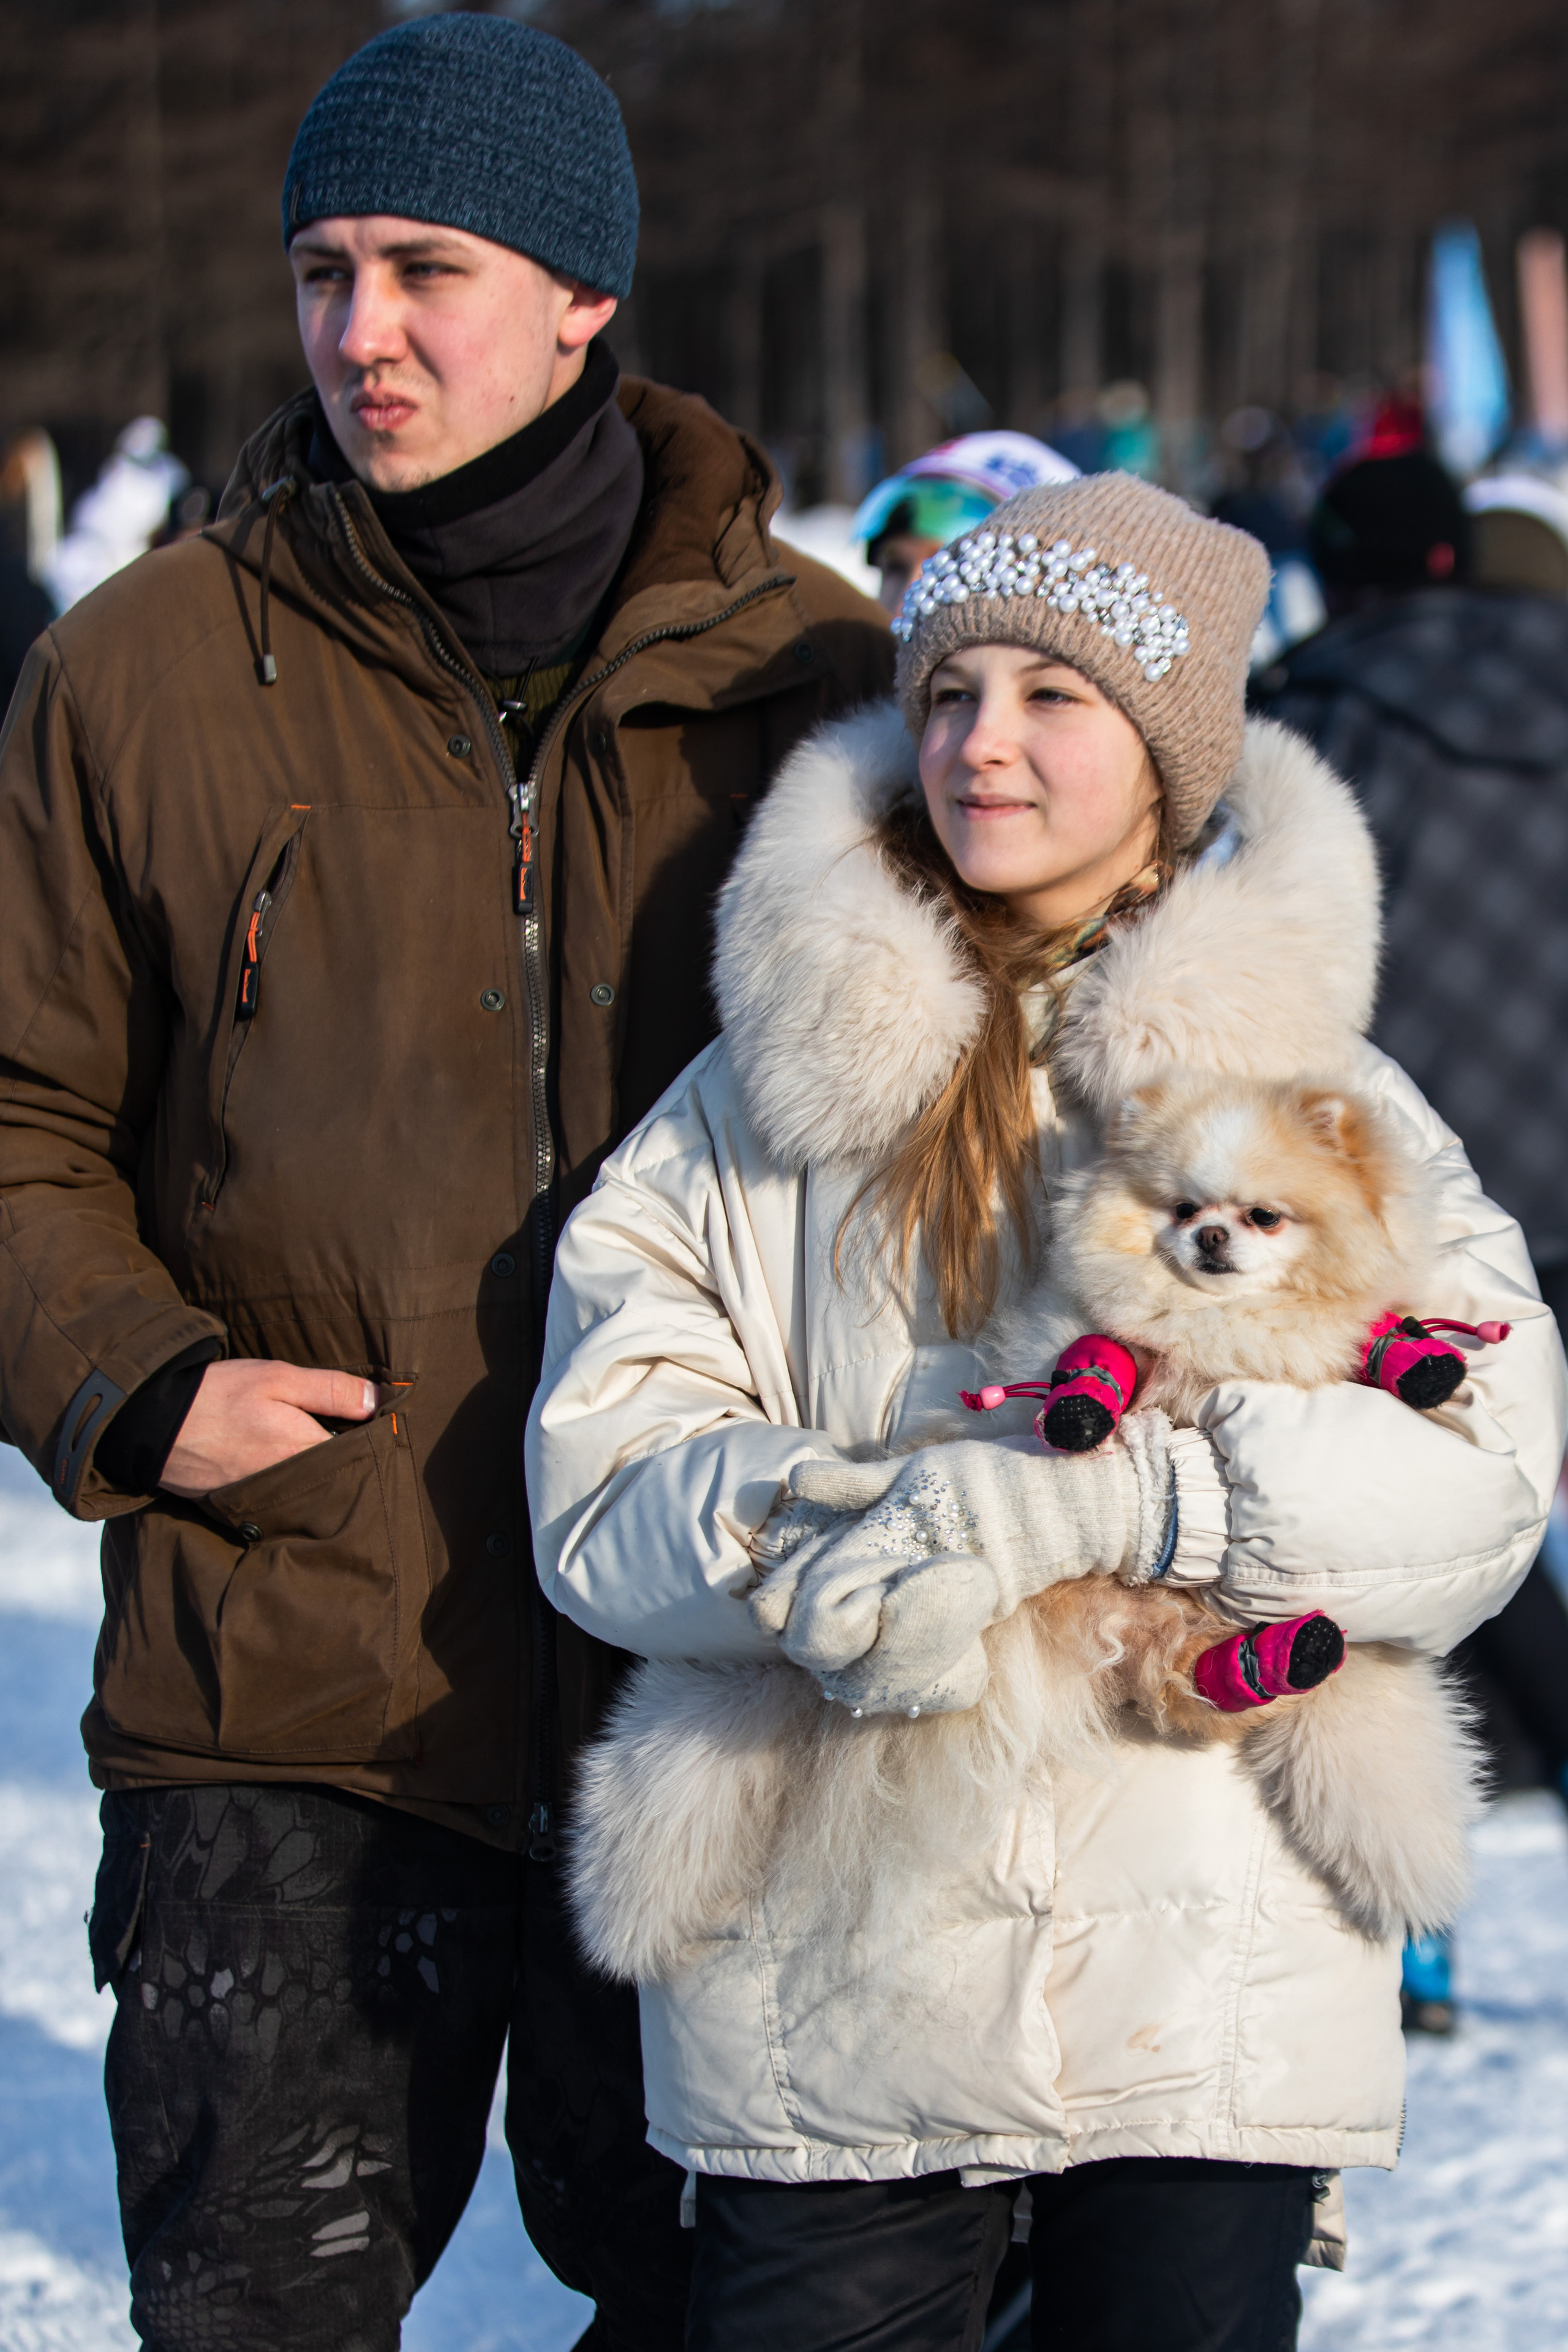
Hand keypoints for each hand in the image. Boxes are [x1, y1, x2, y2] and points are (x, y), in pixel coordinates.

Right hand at [159, 1360, 377, 1496]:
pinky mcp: (239, 1507)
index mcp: (304, 1452)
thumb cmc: (219, 1395)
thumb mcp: (277, 1378)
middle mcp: (289, 1486)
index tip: (370, 1427)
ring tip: (310, 1453)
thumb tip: (379, 1400)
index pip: (355, 1455)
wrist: (152, 1425)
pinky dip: (282, 1488)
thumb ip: (330, 1390)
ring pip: (306, 1491)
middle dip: (342, 1462)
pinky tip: (279, 1469)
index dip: (366, 1440)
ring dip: (313, 1476)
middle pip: (332, 1479)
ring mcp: (263, 1501)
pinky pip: (275, 1501)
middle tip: (342, 1438)